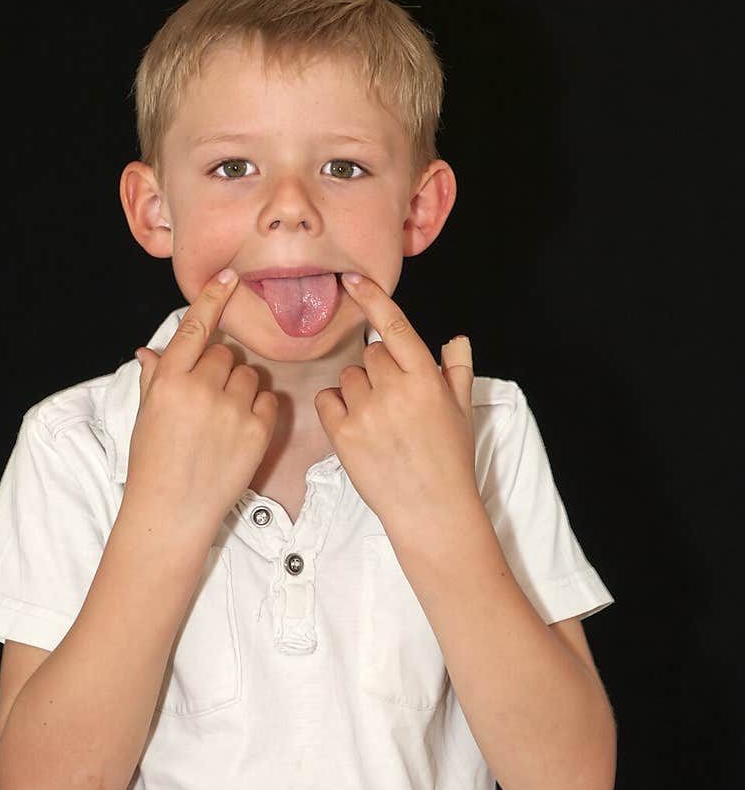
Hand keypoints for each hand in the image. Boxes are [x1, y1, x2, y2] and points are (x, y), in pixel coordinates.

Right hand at [125, 269, 278, 530]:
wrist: (172, 512)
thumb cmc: (154, 463)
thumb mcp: (145, 416)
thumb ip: (154, 379)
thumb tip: (149, 352)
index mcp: (168, 381)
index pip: (195, 327)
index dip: (213, 298)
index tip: (229, 275)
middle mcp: (200, 390)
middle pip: (226, 354)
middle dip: (220, 370)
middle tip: (207, 402)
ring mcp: (231, 411)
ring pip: (250, 376)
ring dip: (241, 390)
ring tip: (221, 421)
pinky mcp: (257, 432)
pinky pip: (268, 401)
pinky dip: (259, 411)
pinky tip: (239, 432)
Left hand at [313, 273, 478, 529]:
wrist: (431, 510)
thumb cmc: (450, 460)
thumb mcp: (462, 411)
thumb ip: (457, 370)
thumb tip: (456, 339)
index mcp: (426, 380)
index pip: (395, 326)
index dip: (372, 298)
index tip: (352, 279)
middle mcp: (396, 391)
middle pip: (371, 355)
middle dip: (380, 371)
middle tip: (395, 403)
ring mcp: (367, 413)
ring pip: (348, 377)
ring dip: (358, 390)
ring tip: (379, 420)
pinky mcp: (343, 436)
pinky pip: (327, 400)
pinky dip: (336, 407)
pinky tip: (356, 426)